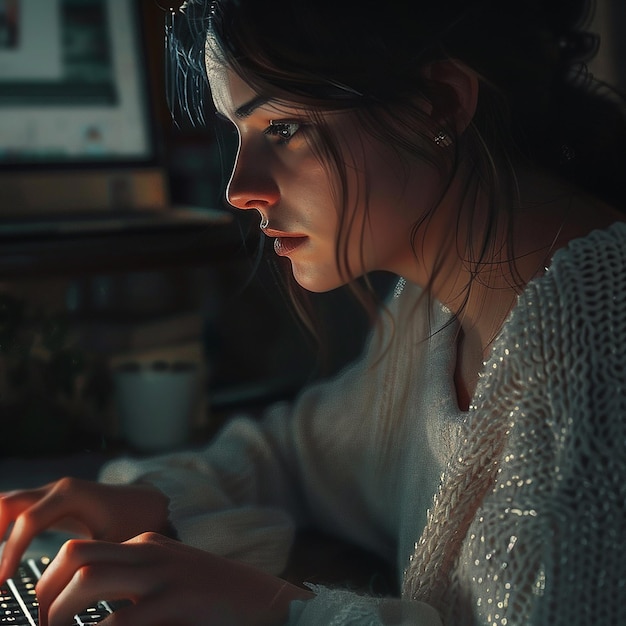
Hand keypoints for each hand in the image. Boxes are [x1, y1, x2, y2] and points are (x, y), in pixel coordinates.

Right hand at [0, 478, 170, 581]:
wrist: (149, 503)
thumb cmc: (135, 522)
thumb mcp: (114, 544)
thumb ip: (88, 562)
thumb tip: (64, 595)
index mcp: (71, 495)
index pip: (28, 521)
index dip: (12, 552)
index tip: (3, 582)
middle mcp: (57, 489)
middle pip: (8, 503)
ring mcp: (52, 493)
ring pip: (9, 504)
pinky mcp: (50, 503)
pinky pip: (17, 510)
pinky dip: (3, 529)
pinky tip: (2, 559)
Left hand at [36, 532, 313, 625]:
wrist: (265, 601)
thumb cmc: (215, 598)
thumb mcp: (170, 580)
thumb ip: (133, 586)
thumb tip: (83, 608)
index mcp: (146, 545)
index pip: (79, 550)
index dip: (49, 584)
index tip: (44, 615)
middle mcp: (150, 552)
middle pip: (74, 555)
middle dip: (44, 592)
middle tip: (43, 624)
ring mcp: (164, 574)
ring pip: (87, 580)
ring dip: (58, 614)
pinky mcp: (178, 601)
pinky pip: (120, 622)